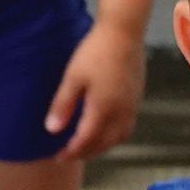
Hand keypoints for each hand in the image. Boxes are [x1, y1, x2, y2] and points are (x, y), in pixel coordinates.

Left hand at [47, 21, 144, 159]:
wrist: (124, 32)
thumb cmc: (95, 52)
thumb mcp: (73, 77)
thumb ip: (63, 105)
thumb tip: (52, 130)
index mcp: (102, 108)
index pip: (85, 140)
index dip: (71, 151)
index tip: (58, 157)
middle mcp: (120, 112)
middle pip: (103, 143)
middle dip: (86, 153)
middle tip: (70, 155)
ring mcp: (131, 107)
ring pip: (118, 138)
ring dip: (102, 147)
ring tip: (87, 147)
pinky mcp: (137, 99)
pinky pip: (127, 127)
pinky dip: (114, 136)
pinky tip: (105, 130)